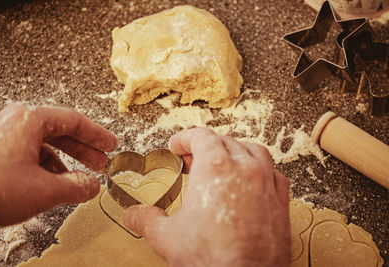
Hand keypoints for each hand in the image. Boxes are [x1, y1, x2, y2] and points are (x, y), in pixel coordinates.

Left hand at [0, 103, 117, 225]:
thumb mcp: (43, 190)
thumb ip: (75, 186)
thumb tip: (92, 185)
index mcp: (30, 119)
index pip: (75, 121)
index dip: (98, 135)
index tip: (110, 144)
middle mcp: (14, 121)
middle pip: (60, 130)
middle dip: (83, 149)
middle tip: (100, 161)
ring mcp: (0, 134)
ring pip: (42, 144)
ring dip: (63, 161)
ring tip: (76, 178)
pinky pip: (25, 153)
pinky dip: (43, 167)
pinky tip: (49, 183)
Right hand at [123, 128, 289, 266]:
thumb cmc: (212, 259)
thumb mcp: (167, 237)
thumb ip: (146, 219)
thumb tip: (134, 215)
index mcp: (215, 168)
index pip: (200, 137)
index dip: (185, 139)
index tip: (178, 147)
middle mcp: (244, 169)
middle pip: (224, 142)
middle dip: (204, 147)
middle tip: (191, 161)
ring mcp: (266, 183)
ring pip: (252, 151)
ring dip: (234, 152)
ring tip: (221, 164)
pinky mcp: (280, 200)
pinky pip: (272, 173)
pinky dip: (259, 170)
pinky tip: (249, 181)